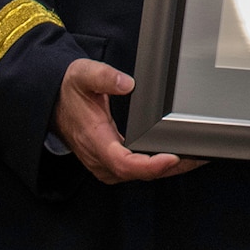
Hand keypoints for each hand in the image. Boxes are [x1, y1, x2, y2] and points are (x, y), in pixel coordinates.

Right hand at [53, 58, 205, 184]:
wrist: (52, 100)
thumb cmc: (70, 89)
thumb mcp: (84, 74)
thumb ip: (105, 77)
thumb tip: (128, 84)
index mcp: (94, 139)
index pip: (123, 162)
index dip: (149, 165)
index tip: (172, 157)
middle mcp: (99, 157)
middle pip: (136, 174)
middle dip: (168, 168)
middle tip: (196, 156)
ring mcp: (104, 162)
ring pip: (138, 175)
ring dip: (166, 170)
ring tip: (194, 157)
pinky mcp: (110, 160)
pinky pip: (135, 170)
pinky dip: (156, 166)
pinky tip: (176, 157)